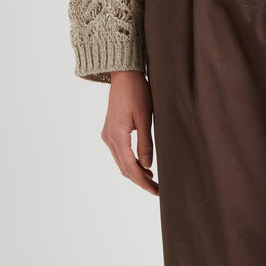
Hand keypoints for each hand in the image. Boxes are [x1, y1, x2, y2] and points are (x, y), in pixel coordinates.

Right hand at [102, 70, 157, 194]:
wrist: (123, 74)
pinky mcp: (110, 131)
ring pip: (122, 162)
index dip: (143, 181)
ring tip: (153, 181)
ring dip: (136, 173)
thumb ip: (146, 143)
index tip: (156, 191)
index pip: (131, 167)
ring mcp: (108, 135)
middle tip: (157, 190)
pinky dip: (131, 163)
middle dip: (141, 181)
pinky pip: (120, 154)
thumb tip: (148, 166)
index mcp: (117, 136)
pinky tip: (144, 167)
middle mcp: (108, 138)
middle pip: (124, 168)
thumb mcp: (144, 118)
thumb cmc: (137, 92)